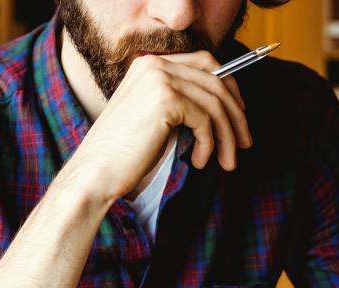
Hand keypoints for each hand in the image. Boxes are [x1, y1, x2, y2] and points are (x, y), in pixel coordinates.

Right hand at [58, 51, 252, 206]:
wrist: (94, 173)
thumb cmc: (122, 155)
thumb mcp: (154, 119)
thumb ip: (180, 102)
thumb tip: (225, 107)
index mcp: (149, 64)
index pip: (205, 62)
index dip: (229, 87)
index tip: (238, 116)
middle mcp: (155, 65)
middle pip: (217, 80)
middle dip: (236, 114)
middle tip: (243, 142)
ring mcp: (159, 79)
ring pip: (215, 103)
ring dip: (227, 135)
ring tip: (227, 161)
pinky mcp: (166, 100)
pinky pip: (205, 120)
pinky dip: (209, 144)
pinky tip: (199, 162)